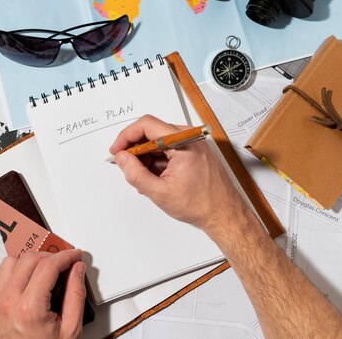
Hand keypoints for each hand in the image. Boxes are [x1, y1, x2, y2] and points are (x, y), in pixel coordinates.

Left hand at [0, 249, 86, 338]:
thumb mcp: (70, 329)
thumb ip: (76, 295)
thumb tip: (77, 270)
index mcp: (29, 309)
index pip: (49, 266)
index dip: (65, 256)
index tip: (74, 255)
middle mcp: (8, 302)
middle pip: (30, 259)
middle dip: (50, 257)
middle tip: (63, 265)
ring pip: (11, 262)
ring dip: (30, 262)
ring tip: (43, 272)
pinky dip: (14, 272)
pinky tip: (26, 280)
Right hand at [109, 115, 245, 233]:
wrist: (224, 215)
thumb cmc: (201, 204)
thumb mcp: (160, 192)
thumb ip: (136, 173)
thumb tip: (122, 158)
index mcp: (183, 142)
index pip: (147, 125)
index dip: (127, 136)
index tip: (117, 150)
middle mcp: (190, 138)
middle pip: (153, 133)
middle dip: (136, 150)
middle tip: (126, 166)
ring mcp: (193, 144)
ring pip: (160, 142)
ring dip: (147, 158)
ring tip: (144, 179)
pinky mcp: (195, 152)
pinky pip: (170, 150)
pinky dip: (158, 161)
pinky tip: (154, 178)